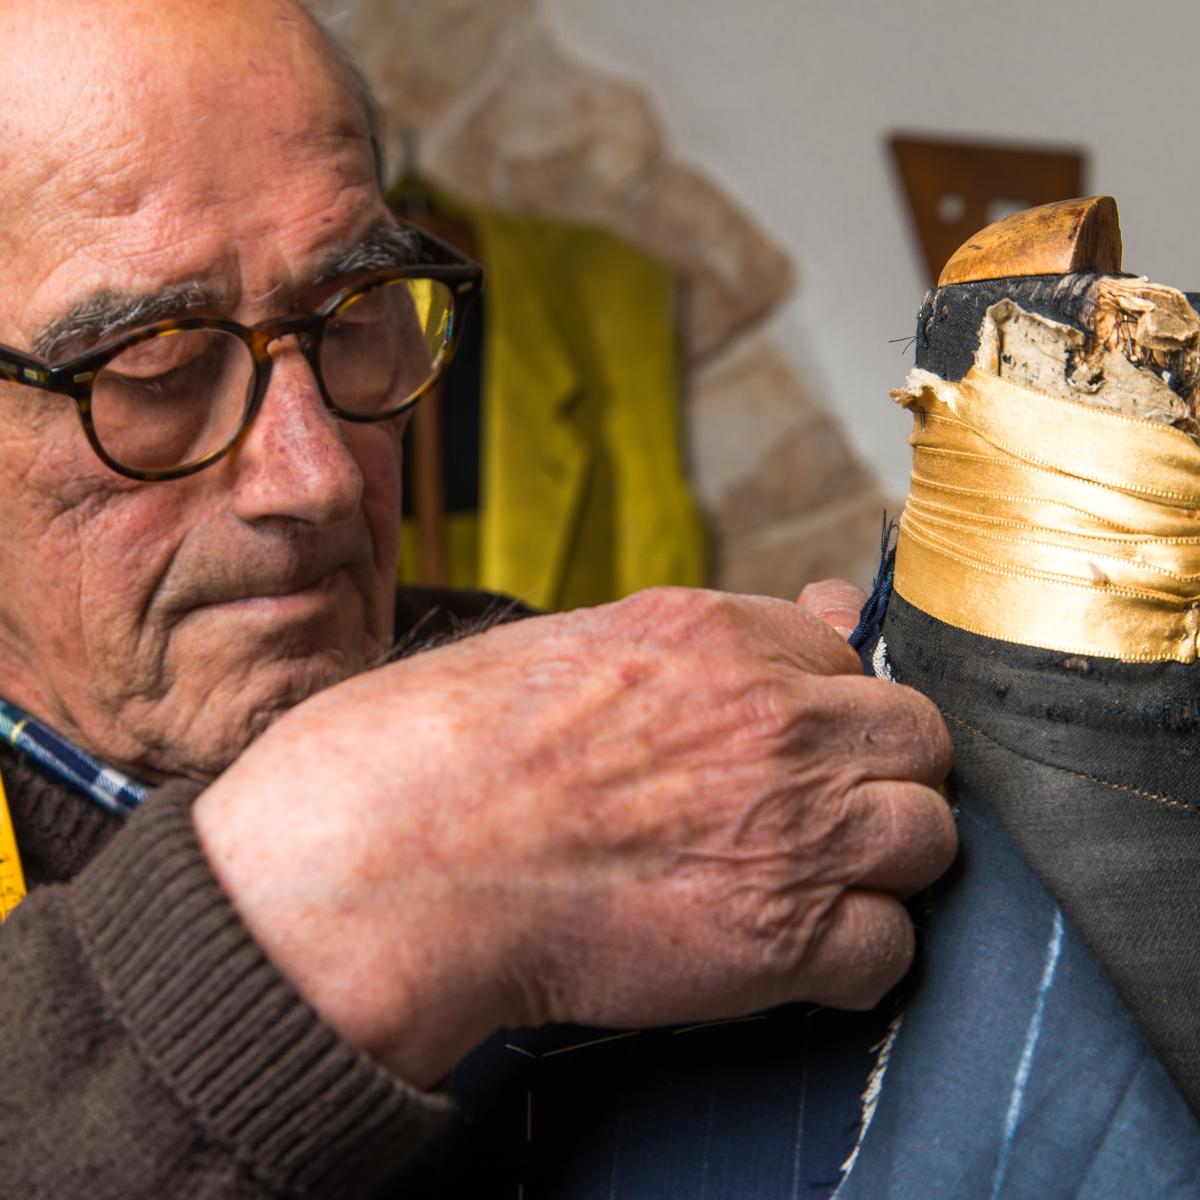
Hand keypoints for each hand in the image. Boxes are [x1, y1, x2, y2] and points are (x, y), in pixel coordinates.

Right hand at [194, 586, 954, 1086]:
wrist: (400, 855)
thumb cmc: (461, 746)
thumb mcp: (579, 641)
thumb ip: (712, 636)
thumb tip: (821, 606)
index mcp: (724, 637)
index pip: (851, 652)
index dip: (822, 704)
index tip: (792, 741)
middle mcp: (778, 721)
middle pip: (918, 740)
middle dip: (879, 773)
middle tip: (817, 807)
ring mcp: (792, 827)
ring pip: (928, 837)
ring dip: (879, 862)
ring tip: (801, 877)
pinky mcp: (783, 938)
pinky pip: (887, 950)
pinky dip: (849, 960)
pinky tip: (784, 949)